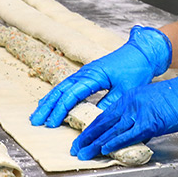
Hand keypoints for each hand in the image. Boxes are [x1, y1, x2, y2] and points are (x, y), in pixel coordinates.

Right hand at [30, 25, 171, 127]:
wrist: (142, 53)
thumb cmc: (136, 69)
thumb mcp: (125, 90)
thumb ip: (109, 104)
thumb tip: (95, 120)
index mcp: (94, 75)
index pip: (71, 94)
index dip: (60, 110)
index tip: (51, 123)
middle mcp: (86, 72)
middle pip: (61, 90)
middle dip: (47, 106)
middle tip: (35, 121)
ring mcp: (86, 72)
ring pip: (62, 87)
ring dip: (50, 100)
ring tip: (38, 114)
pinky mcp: (89, 74)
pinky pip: (69, 85)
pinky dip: (58, 94)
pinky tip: (52, 102)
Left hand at [72, 59, 177, 159]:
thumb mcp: (154, 103)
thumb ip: (141, 116)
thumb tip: (133, 132)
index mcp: (132, 96)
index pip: (106, 114)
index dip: (93, 128)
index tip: (82, 138)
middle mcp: (132, 102)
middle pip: (104, 121)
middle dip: (88, 136)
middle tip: (75, 148)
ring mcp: (141, 110)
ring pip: (112, 129)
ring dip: (96, 142)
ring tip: (83, 152)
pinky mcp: (151, 120)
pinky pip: (129, 133)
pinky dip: (115, 141)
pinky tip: (104, 148)